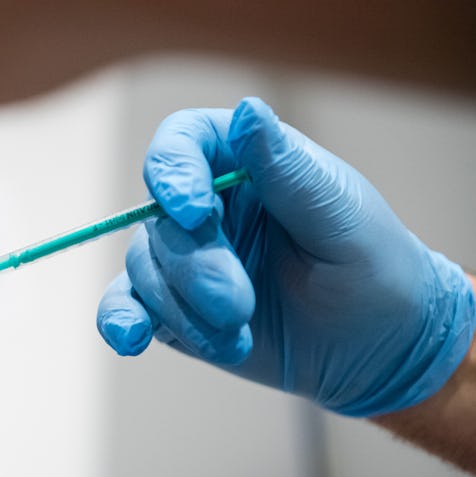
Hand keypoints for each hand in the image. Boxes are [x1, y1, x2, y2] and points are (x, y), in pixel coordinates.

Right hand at [97, 97, 475, 415]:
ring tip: (236, 338)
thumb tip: (249, 109)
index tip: (194, 212)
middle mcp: (205, 206)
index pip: (182, 143)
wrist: (376, 347)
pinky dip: (122, 320)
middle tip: (237, 306)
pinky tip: (132, 340)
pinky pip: (128, 305)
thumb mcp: (340, 216)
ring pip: (144, 268)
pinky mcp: (174, 308)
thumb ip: (288, 171)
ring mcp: (185, 259)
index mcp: (242, 164)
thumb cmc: (371, 267)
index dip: (173, 171)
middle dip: (194, 268)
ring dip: (183, 310)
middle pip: (161, 220)